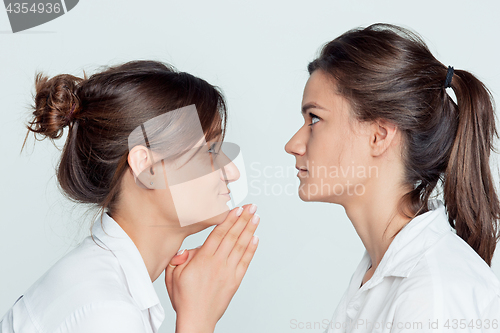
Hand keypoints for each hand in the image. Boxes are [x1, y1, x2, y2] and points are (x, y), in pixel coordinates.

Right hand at [165, 204, 259, 332]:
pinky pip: (245, 262)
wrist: (197, 319)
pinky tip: (256, 238)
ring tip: (256, 217)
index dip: (229, 220)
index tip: (237, 209)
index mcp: (202, 260)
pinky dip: (252, 249)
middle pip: (233, 236)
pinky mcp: (235, 281)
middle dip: (243, 220)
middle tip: (252, 207)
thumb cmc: (184, 298)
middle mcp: (218, 263)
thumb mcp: (172, 275)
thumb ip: (178, 258)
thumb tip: (186, 249)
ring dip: (250, 230)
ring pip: (241, 246)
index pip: (218, 234)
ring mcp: (228, 272)